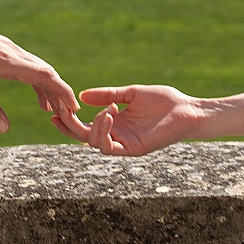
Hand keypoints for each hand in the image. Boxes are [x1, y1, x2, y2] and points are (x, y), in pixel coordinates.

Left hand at [0, 0, 78, 132]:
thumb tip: (4, 128)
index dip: (60, 91)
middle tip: (69, 116)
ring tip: (56, 111)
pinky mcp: (4, 48)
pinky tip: (39, 97)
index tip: (72, 107)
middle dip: (60, 93)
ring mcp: (9, 48)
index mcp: (3, 61)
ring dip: (50, 88)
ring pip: (39, 67)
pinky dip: (39, 81)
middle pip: (46, 71)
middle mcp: (11, 52)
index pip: (42, 74)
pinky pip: (29, 65)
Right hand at [52, 85, 201, 155]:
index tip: (56, 109)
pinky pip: (109, 147)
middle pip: (83, 137)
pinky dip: (104, 132)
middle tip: (63, 112)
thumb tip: (82, 96)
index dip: (68, 121)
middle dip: (70, 126)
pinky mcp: (133, 150)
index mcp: (115, 124)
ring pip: (94, 143)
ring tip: (106, 109)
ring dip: (93, 126)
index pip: (85, 126)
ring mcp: (124, 144)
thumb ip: (107, 95)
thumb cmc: (164, 101)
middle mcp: (117, 136)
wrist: (187, 109)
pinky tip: (109, 114)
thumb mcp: (131, 93)